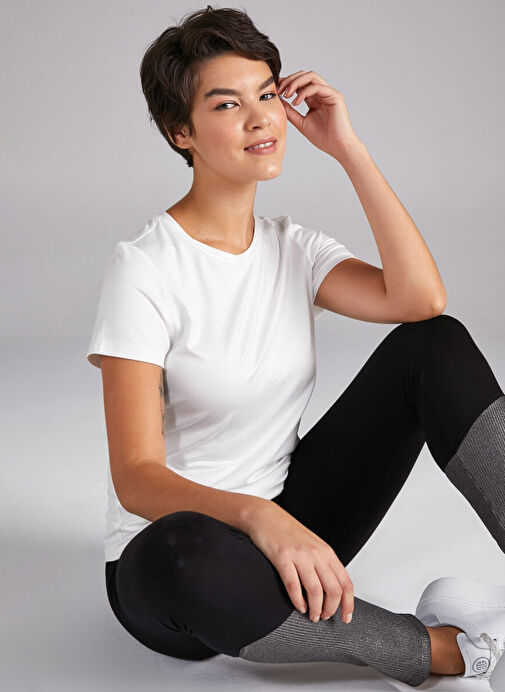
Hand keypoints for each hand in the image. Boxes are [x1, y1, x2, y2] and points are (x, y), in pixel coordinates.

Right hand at [244, 500, 354, 622]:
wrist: (265, 516)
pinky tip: (298, 606)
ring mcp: (299, 555)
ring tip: (311, 615)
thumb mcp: (312, 545)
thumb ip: (323, 563)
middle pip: (333, 590)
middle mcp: (316, 553)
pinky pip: (293, 585)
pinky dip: (297, 601)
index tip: (346, 617)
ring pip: (315, 591)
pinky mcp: (282, 557)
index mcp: (326, 552)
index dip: (348, 604)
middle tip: (324, 617)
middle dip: (330, 610)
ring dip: (315, 609)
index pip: (345, 582)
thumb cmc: (287, 532)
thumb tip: (331, 589)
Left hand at [277, 70, 359, 161]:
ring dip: (296, 82)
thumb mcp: (301, 123)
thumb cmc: (324, 138)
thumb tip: (278, 101)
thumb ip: (290, 111)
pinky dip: (304, 92)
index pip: (300, 84)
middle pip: (304, 76)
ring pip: (311, 76)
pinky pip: (317, 87)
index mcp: (314, 99)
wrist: (338, 147)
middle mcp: (322, 93)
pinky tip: (296, 102)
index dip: (287, 83)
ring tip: (286, 93)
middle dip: (289, 80)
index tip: (275, 90)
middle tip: (278, 89)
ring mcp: (329, 93)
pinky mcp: (335, 96)